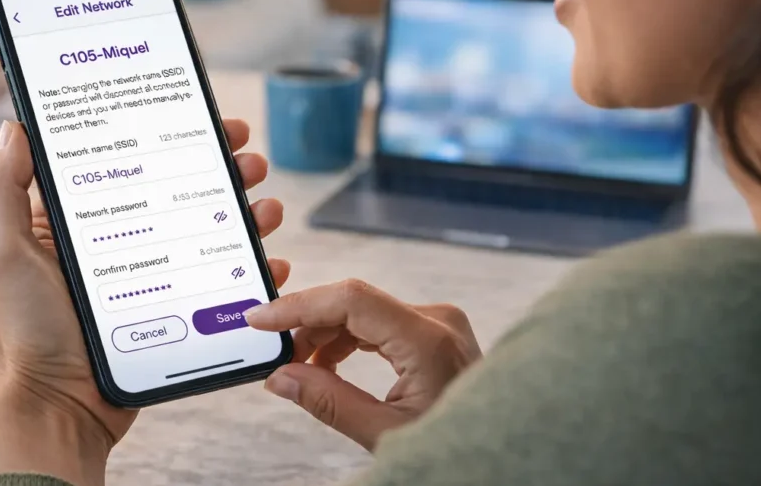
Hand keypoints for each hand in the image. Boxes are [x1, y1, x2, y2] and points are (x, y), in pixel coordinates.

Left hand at [0, 119, 290, 482]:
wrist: (58, 406)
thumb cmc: (24, 329)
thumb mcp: (2, 251)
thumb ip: (4, 189)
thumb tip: (15, 127)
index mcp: (82, 220)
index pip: (134, 162)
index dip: (172, 137)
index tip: (207, 119)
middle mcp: (122, 242)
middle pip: (182, 192)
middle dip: (223, 169)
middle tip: (249, 158)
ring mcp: (153, 277)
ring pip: (209, 233)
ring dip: (246, 214)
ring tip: (266, 208)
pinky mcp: (176, 313)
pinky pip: (222, 287)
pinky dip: (251, 273)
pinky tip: (270, 264)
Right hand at [244, 280, 481, 451]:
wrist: (499, 461)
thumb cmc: (455, 451)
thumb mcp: (384, 434)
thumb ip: (328, 402)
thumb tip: (280, 378)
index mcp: (427, 340)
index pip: (349, 300)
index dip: (298, 306)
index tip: (261, 319)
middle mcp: (437, 320)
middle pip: (354, 302)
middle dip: (308, 325)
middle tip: (276, 357)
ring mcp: (439, 323)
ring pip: (364, 310)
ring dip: (326, 334)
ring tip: (301, 369)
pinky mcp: (436, 331)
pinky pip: (380, 321)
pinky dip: (348, 339)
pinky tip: (327, 365)